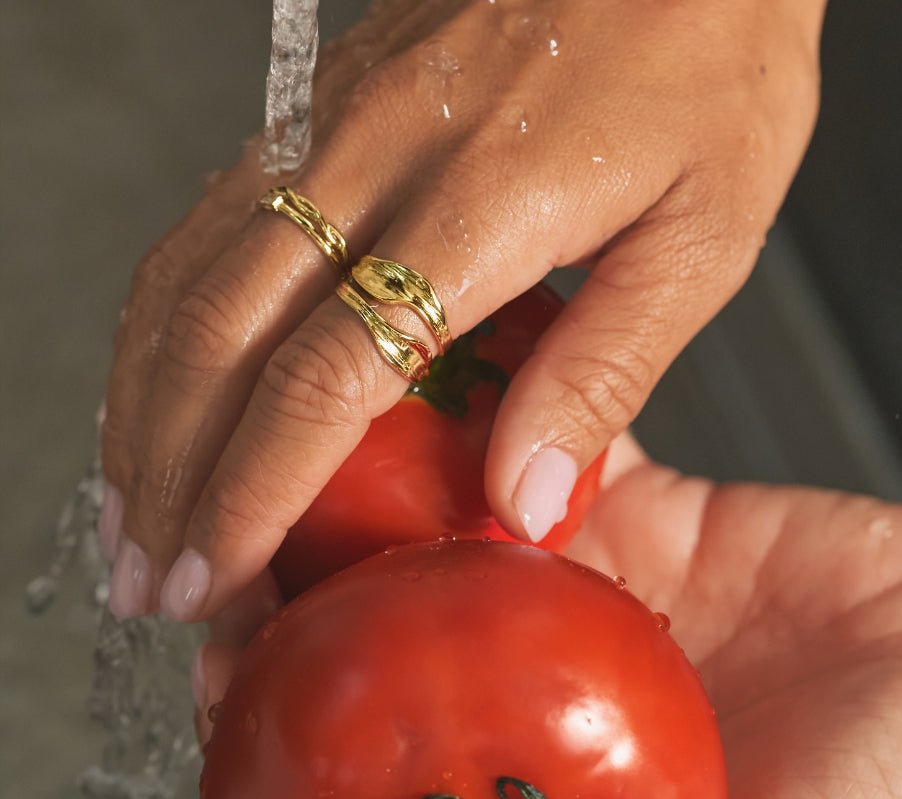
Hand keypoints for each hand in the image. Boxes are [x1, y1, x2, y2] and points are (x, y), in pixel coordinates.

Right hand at [100, 0, 825, 620]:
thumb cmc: (709, 56)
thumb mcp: (702, 231)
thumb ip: (605, 367)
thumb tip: (523, 495)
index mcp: (481, 199)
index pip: (324, 377)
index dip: (253, 494)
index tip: (216, 576)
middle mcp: (379, 152)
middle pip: (218, 336)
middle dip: (167, 475)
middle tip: (148, 576)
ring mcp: (337, 117)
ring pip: (186, 277)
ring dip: (144, 408)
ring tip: (130, 508)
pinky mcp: (328, 102)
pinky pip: (212, 223)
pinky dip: (168, 325)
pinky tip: (165, 389)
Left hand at [192, 438, 901, 798]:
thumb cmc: (900, 790)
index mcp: (563, 787)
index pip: (399, 776)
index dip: (299, 745)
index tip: (222, 693)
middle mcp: (553, 685)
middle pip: (396, 643)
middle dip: (304, 611)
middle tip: (236, 575)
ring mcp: (585, 588)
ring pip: (448, 534)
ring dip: (372, 509)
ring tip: (304, 478)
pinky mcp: (634, 504)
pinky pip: (539, 449)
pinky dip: (487, 423)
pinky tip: (430, 403)